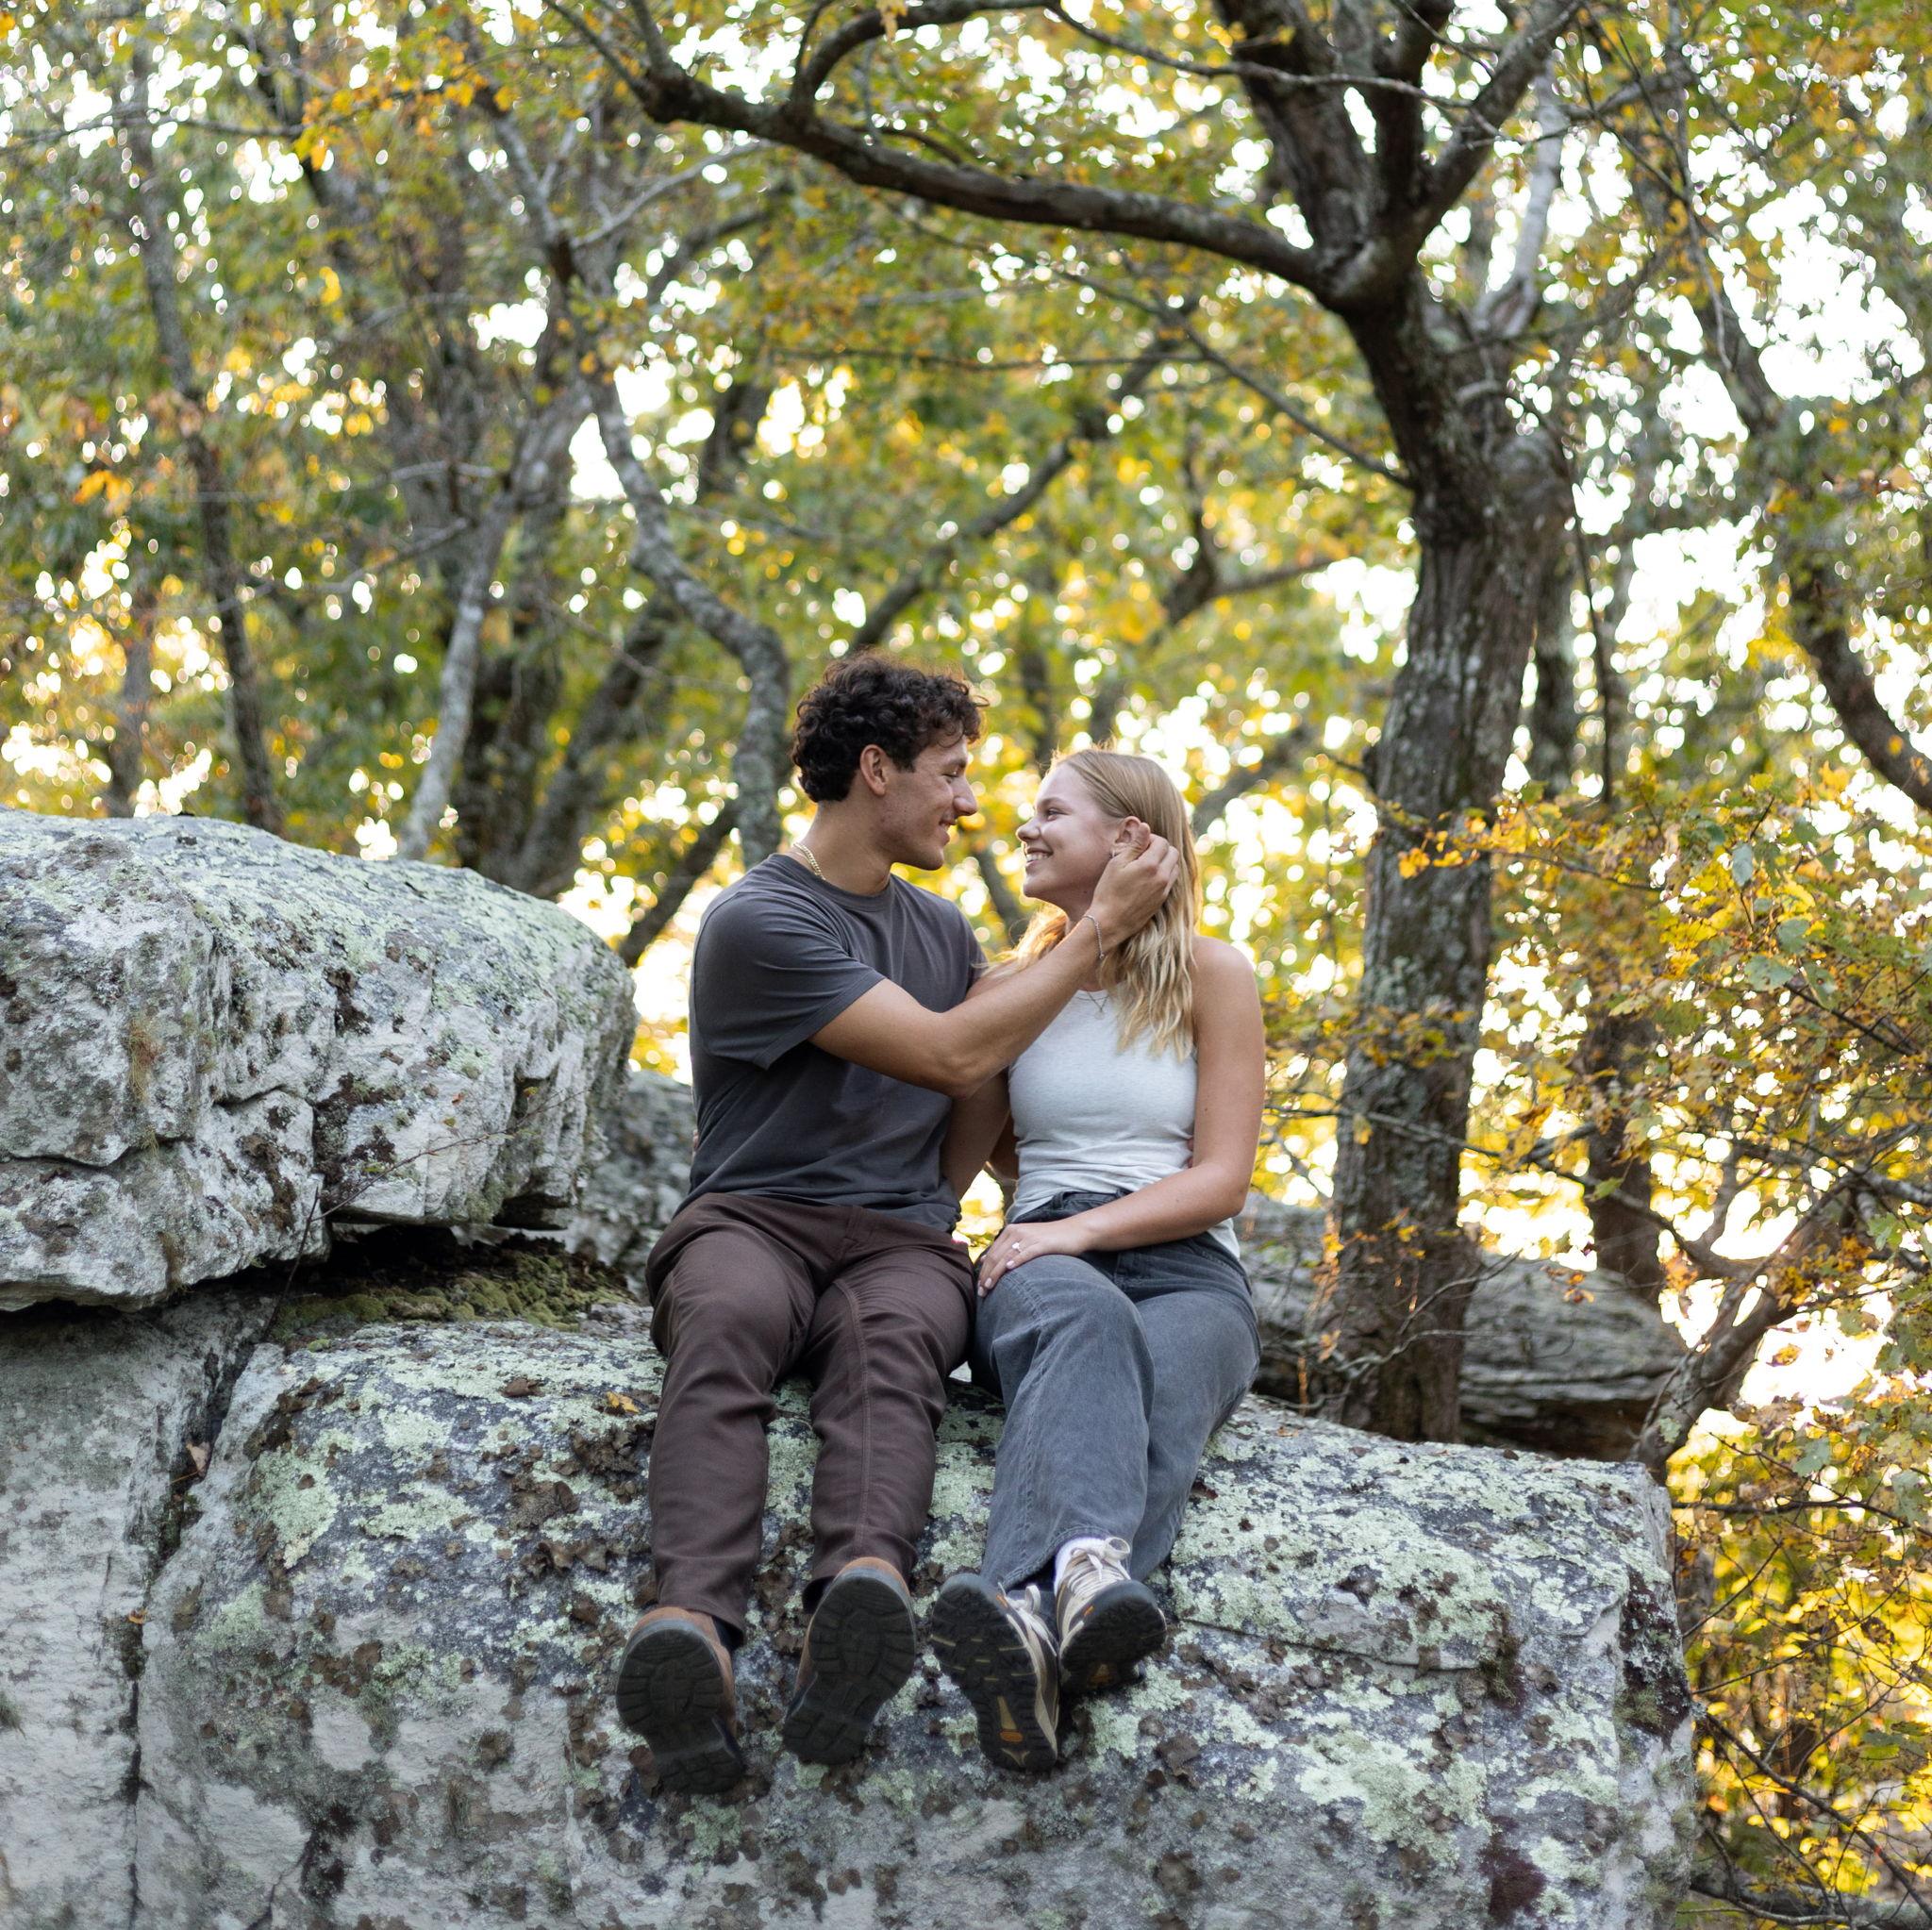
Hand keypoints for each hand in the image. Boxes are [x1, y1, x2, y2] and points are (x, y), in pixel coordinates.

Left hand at [976, 1215, 1092, 1295]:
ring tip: (989, 1287)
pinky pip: (1025, 1253)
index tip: (979, 1286)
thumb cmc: (1050, 1240)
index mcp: (1011, 1231)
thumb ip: (1009, 1249)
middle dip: (987, 1275)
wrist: (1075, 1231)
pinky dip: (1016, 1261)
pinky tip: (1008, 1270)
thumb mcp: (1027, 1241)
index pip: (992, 1253)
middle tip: (982, 1292)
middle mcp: (1017, 1232)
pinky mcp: (1042, 1243)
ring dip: (996, 1273)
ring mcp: (1029, 1237)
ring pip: (1007, 1256)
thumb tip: (988, 1260)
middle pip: (996, 1256)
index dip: (984, 1270)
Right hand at [1088, 821, 1178, 942]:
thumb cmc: (1108, 891)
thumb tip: (1145, 826)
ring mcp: (1164, 890)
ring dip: (1164, 861)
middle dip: (1161, 848)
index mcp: (1150, 865)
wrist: (1109, 922)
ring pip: (1175, 867)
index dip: (1150, 839)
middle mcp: (1162, 877)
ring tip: (1146, 865)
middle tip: (1143, 853)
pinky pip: (1171, 881)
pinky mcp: (1162, 900)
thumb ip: (1135, 844)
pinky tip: (1147, 878)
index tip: (1138, 844)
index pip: (1162, 842)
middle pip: (1173, 852)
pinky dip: (1164, 874)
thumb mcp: (1117, 864)